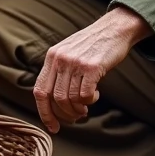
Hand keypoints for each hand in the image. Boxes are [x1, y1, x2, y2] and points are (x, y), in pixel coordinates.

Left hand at [33, 7, 151, 132]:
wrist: (114, 28)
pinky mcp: (92, 67)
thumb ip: (58, 71)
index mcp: (51, 57)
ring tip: (86, 105)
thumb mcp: (67, 52)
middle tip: (76, 117)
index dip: (45, 113)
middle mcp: (60, 59)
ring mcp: (75, 63)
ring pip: (70, 99)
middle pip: (55, 99)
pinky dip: (90, 101)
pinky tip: (95, 95)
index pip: (40, 91)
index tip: (53, 127)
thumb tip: (53, 103)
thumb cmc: (92, 44)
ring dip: (79, 109)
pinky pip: (85, 95)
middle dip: (65, 114)